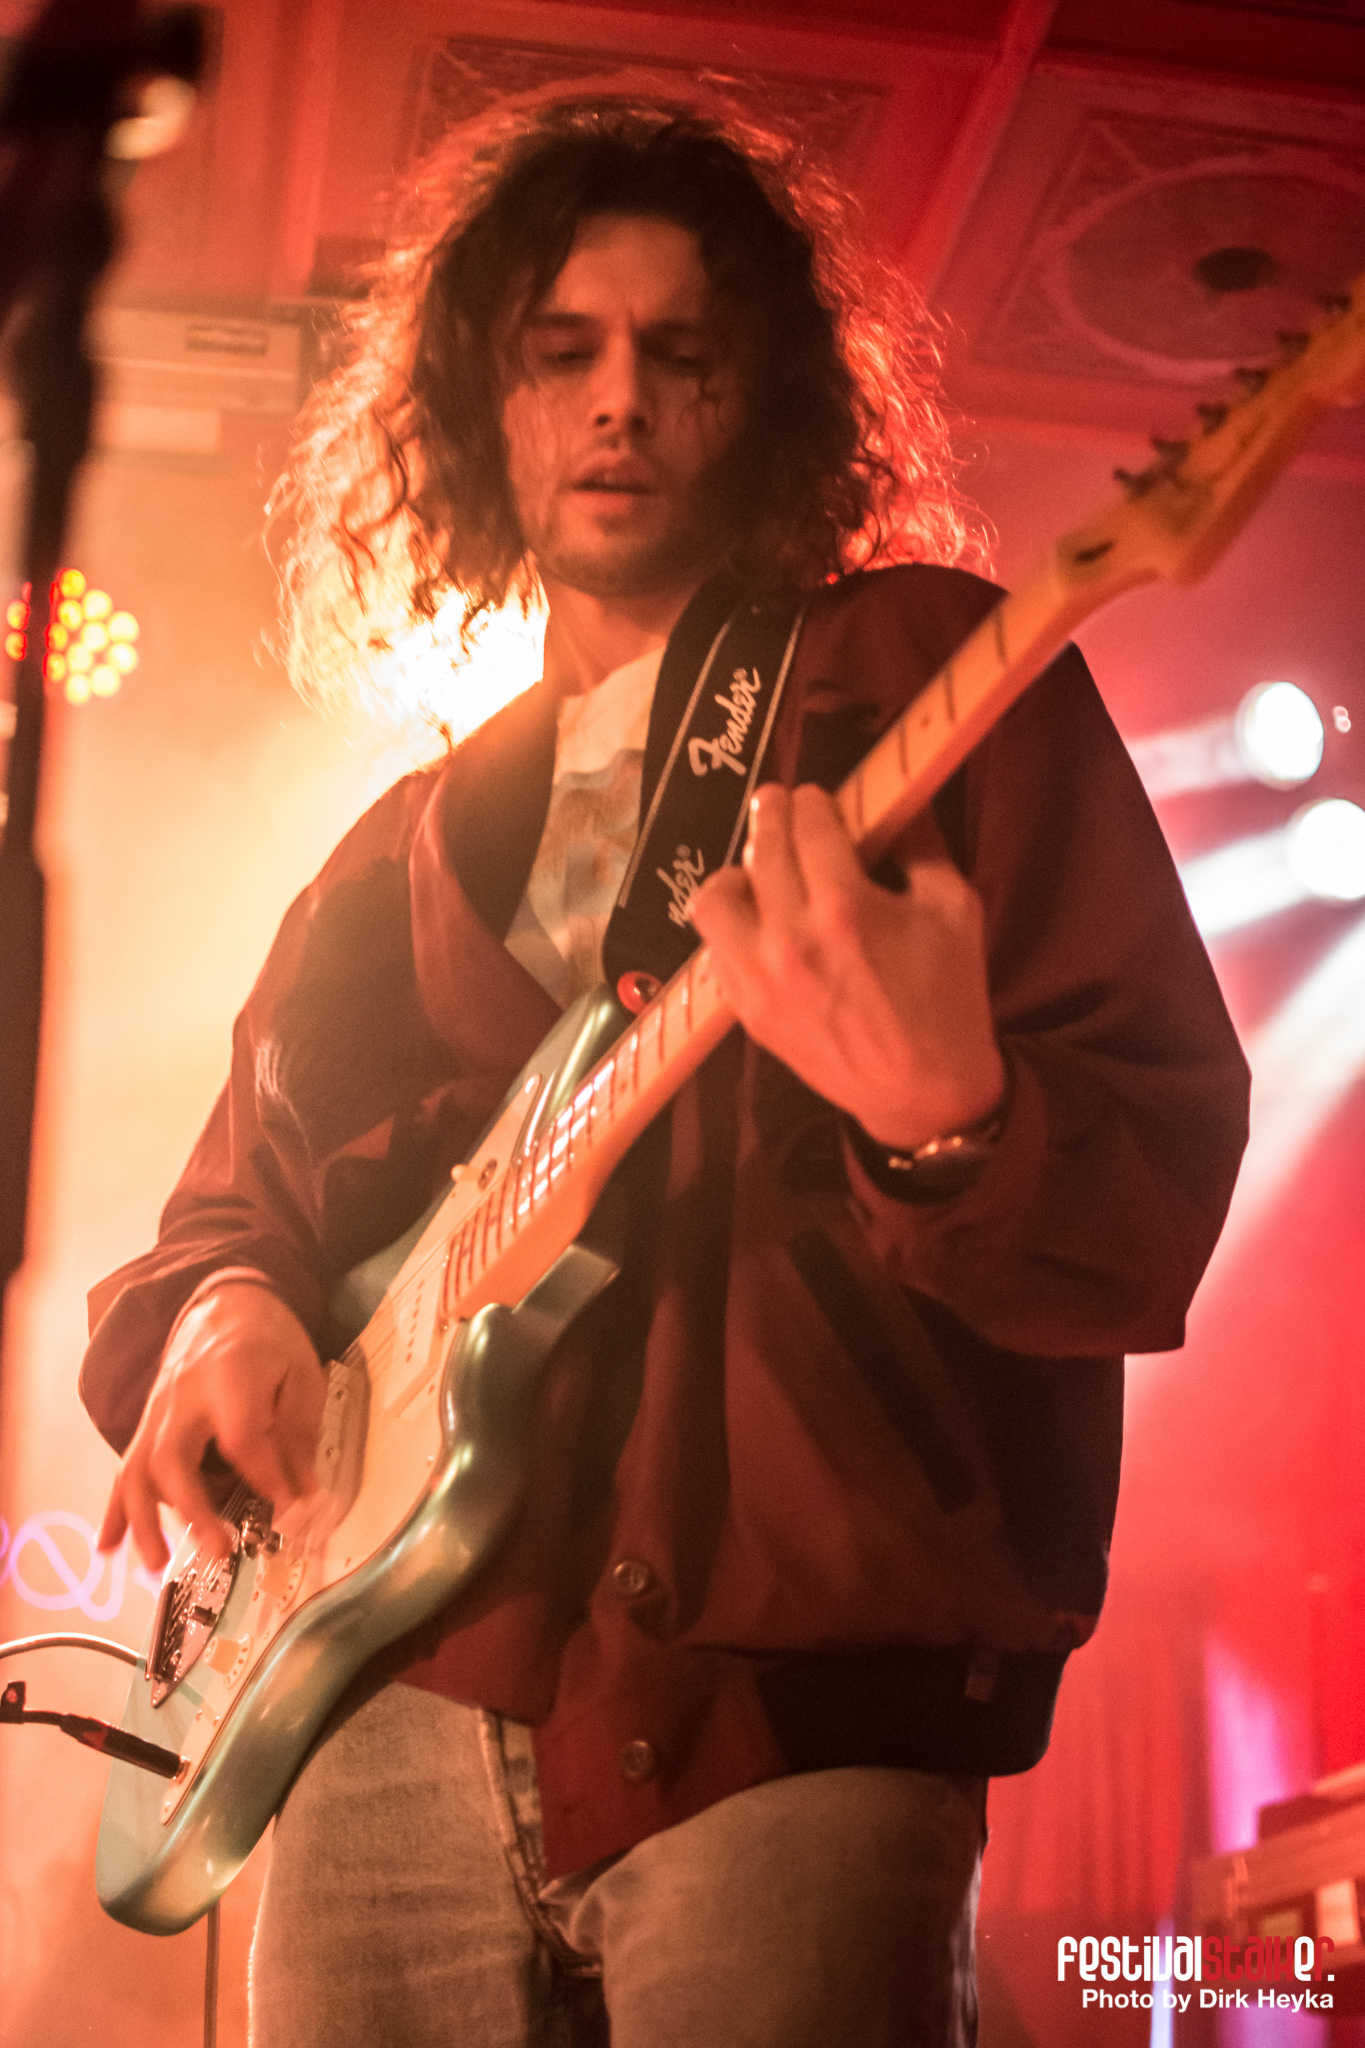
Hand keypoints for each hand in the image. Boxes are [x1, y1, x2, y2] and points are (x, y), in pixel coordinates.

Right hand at [98, 1281, 325, 1570]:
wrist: (226, 1302)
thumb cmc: (269, 1339)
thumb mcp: (302, 1372)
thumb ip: (300, 1432)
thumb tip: (303, 1492)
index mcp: (230, 1377)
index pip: (241, 1436)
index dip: (264, 1475)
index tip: (288, 1504)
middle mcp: (184, 1397)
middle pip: (173, 1458)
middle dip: (191, 1510)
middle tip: (217, 1550)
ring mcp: (159, 1411)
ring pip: (139, 1469)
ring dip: (144, 1521)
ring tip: (156, 1565)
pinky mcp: (148, 1423)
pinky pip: (125, 1468)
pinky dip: (116, 1510)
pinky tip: (109, 1547)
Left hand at [689, 783, 1005, 1149]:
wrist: (925, 1093)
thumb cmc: (948, 999)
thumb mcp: (954, 910)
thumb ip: (920, 845)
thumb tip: (896, 798)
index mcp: (845, 906)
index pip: (809, 824)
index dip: (812, 800)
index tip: (816, 798)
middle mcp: (790, 937)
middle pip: (761, 849)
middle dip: (773, 815)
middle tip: (781, 806)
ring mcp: (759, 978)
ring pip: (713, 899)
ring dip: (736, 874)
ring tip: (759, 874)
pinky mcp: (747, 1011)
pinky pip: (715, 951)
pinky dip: (733, 929)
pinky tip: (760, 925)